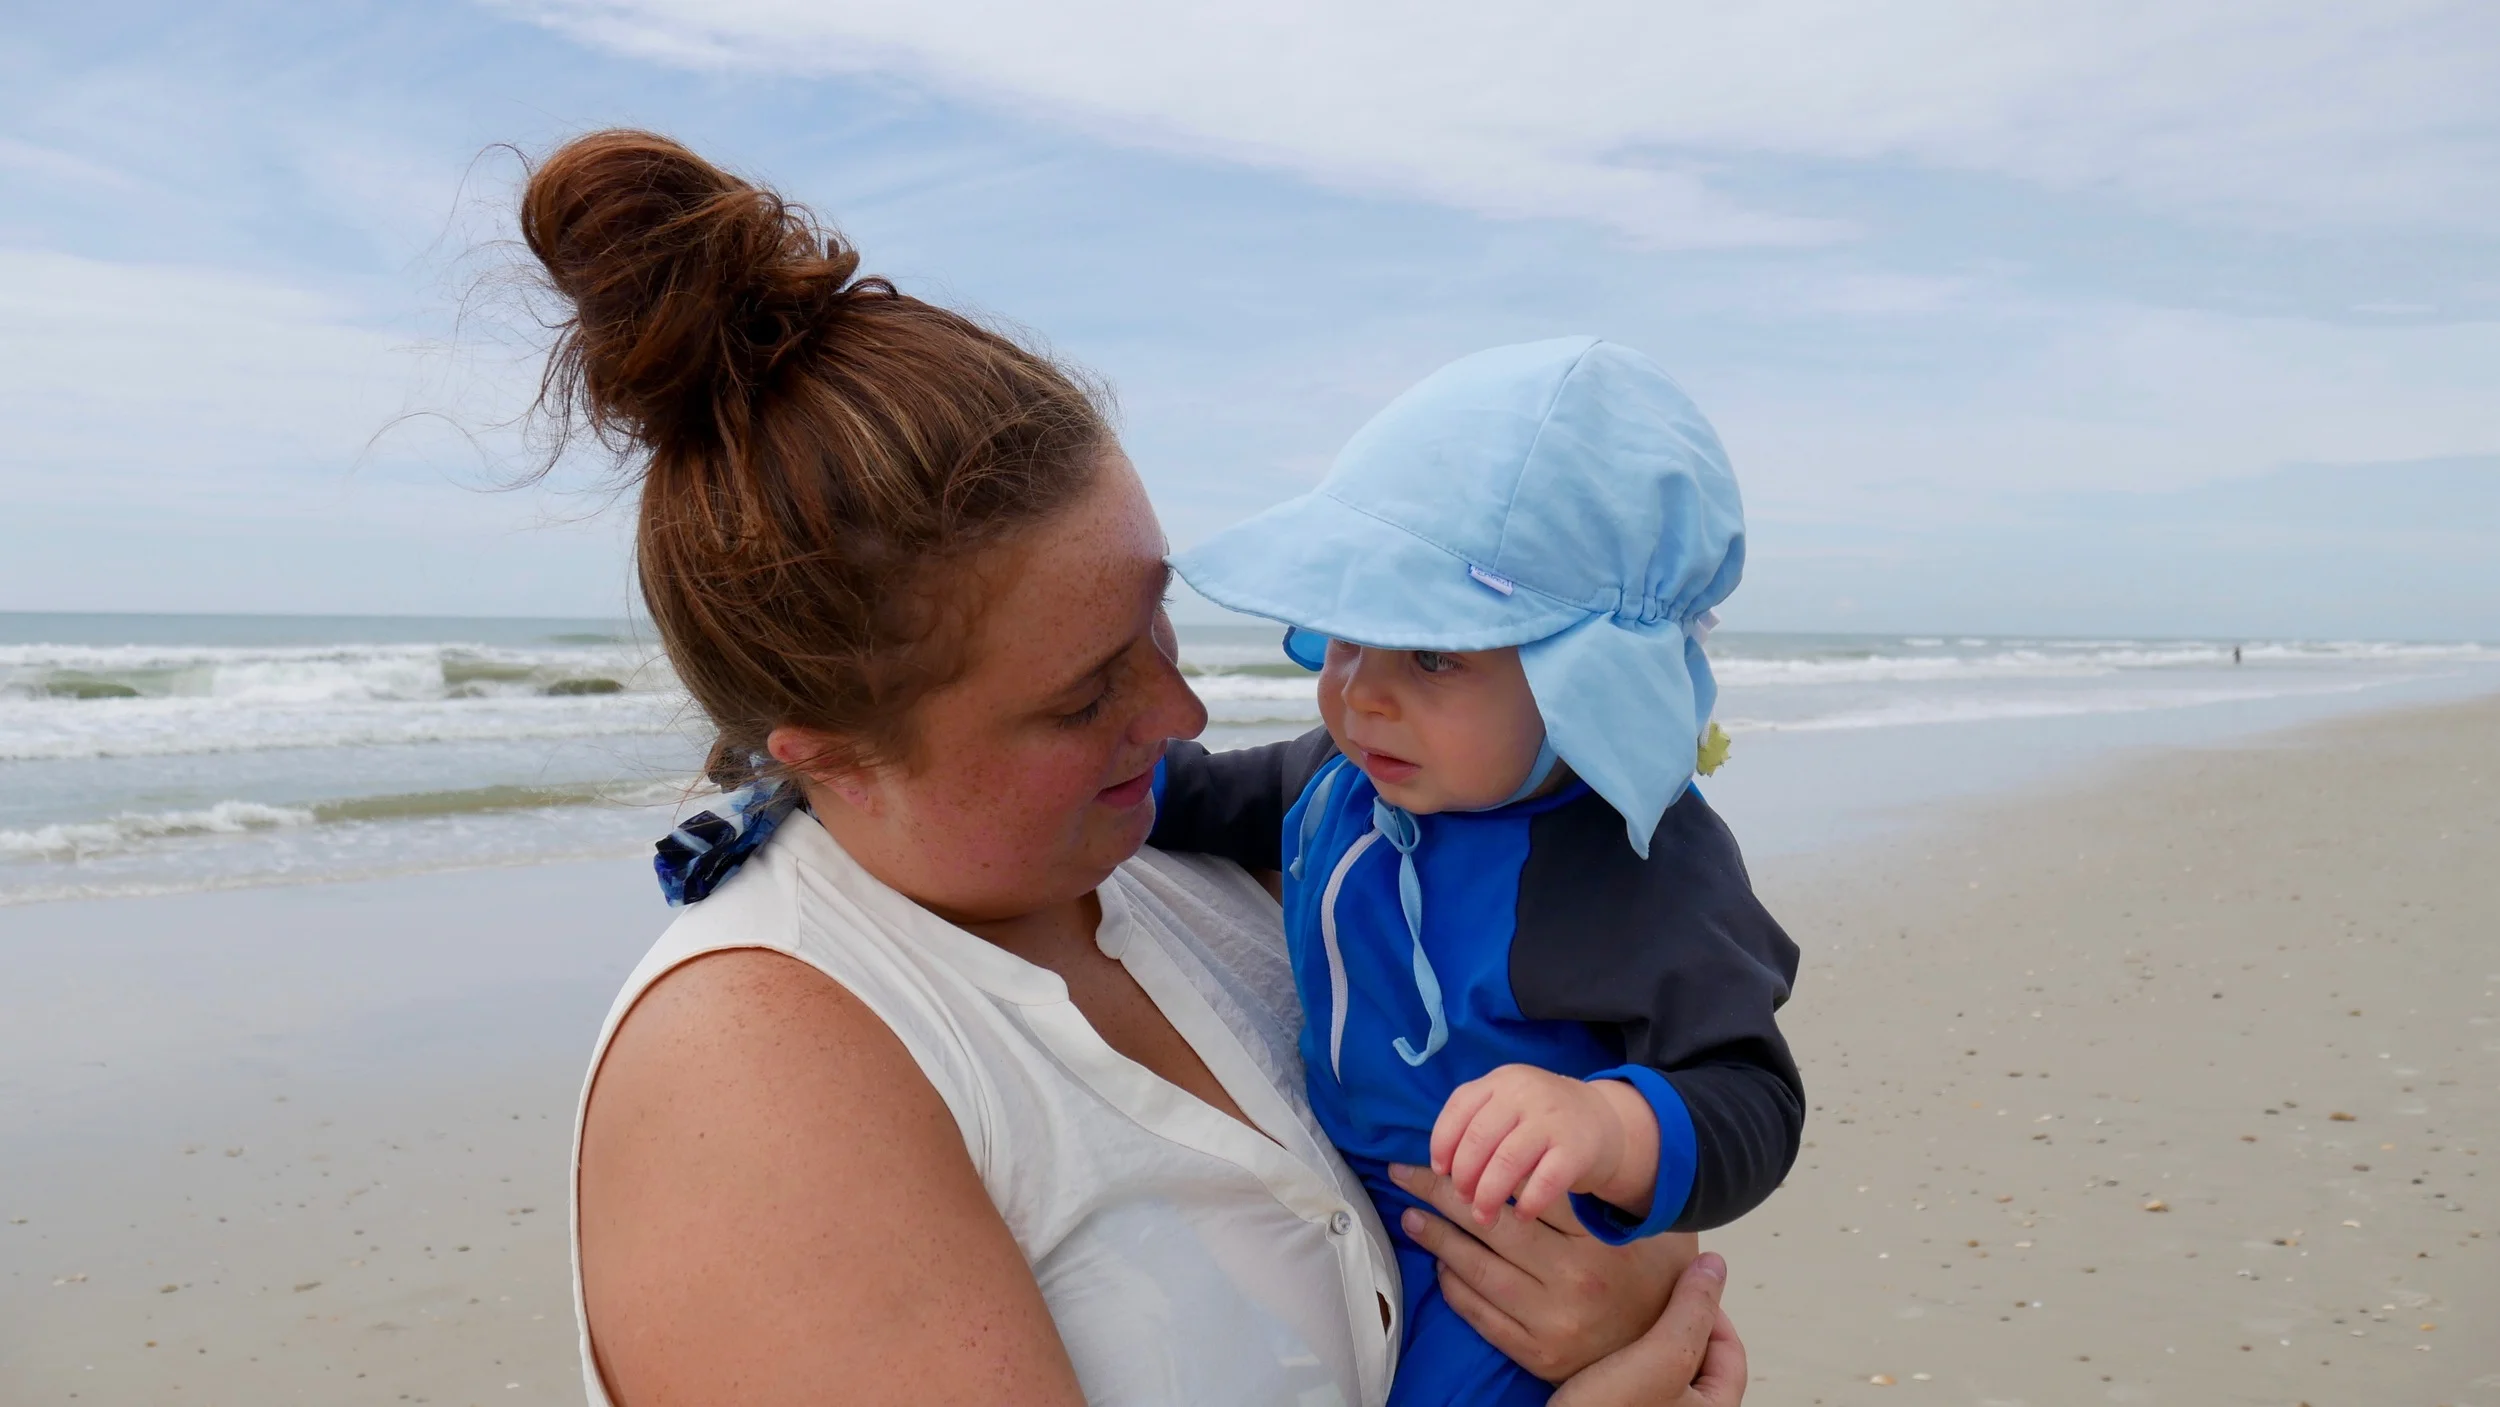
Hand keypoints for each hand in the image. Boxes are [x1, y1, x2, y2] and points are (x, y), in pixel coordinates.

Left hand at [1389, 1163, 1692, 1382]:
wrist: (1667, 1357)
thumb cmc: (1646, 1281)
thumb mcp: (1638, 1233)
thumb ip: (1593, 1201)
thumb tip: (1540, 1162)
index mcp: (1595, 1243)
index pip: (1525, 1194)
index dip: (1478, 1168)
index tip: (1445, 1152)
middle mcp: (1572, 1281)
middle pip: (1491, 1225)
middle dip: (1440, 1194)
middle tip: (1405, 1173)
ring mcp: (1550, 1321)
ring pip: (1477, 1270)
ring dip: (1437, 1239)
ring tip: (1411, 1216)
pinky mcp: (1534, 1353)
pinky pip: (1480, 1313)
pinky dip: (1454, 1286)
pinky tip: (1439, 1264)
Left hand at [1431, 1065, 1656, 1224]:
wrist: (1604, 1120)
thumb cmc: (1541, 1119)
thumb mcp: (1509, 1104)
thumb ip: (1477, 1122)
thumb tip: (1439, 1168)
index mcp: (1501, 1080)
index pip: (1460, 1106)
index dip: (1443, 1142)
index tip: (1440, 1171)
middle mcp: (1525, 1093)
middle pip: (1479, 1138)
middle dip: (1464, 1175)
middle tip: (1463, 1199)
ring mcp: (1553, 1118)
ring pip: (1507, 1161)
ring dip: (1489, 1195)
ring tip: (1483, 1216)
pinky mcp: (1577, 1148)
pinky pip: (1545, 1180)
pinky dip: (1527, 1202)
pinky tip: (1520, 1215)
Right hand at [1552, 1255, 1744, 1406]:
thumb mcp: (1663, 1357)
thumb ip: (1692, 1310)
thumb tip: (1715, 1264)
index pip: (1731, 1348)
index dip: (1708, 1309)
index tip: (1678, 1284)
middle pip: (1694, 1356)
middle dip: (1672, 1322)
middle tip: (1645, 1296)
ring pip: (1659, 1367)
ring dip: (1642, 1338)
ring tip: (1620, 1314)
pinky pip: (1630, 1380)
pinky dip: (1619, 1358)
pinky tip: (1597, 1344)